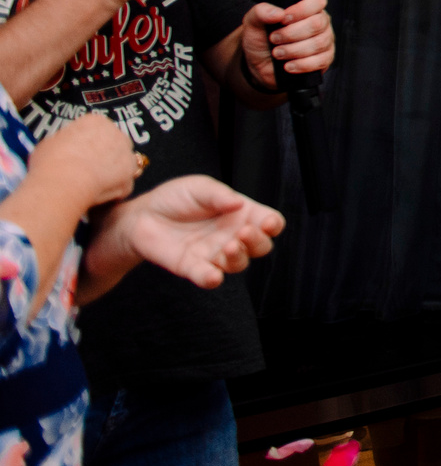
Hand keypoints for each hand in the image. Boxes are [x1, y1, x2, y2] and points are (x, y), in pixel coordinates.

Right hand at [29, 112, 138, 209]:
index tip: (78, 156)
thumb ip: (63, 142)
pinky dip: (113, 190)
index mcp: (95, 121)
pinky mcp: (130, 172)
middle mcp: (115, 132)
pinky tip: (97, 194)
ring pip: (121, 163)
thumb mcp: (48, 144)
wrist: (63, 183)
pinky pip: (124, 182)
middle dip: (103, 157)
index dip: (86, 146)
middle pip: (113, 144)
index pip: (96, 131)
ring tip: (90, 185)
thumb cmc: (50, 163)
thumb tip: (64, 148)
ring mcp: (126, 152)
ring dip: (111, 173)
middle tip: (86, 172)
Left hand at [95, 176, 281, 289]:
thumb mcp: (199, 187)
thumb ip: (219, 195)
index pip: (268, 222)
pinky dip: (212, 279)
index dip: (273, 224)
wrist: (141, 216)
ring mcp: (214, 253)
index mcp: (240, 214)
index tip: (267, 222)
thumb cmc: (175, 198)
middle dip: (258, 242)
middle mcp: (232, 235)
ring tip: (228, 247)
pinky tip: (213, 275)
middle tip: (245, 232)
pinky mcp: (193, 267)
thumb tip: (239, 203)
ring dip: (238, 258)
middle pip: (260, 247)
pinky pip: (208, 277)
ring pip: (239, 264)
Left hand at [241, 0, 332, 90]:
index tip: (283, 19)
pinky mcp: (325, 59)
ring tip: (277, 53)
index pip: (317, 2)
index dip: (301, 10)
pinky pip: (321, 61)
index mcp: (307, 9)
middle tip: (274, 39)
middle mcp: (319, 23)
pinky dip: (302, 64)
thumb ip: (261, 12)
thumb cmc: (261, 40)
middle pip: (317, 24)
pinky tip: (288, 65)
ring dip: (293, 50)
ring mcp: (324, 41)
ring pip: (318, 43)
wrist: (259, 64)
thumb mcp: (254, 23)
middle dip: (292, 34)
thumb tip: (278, 12)